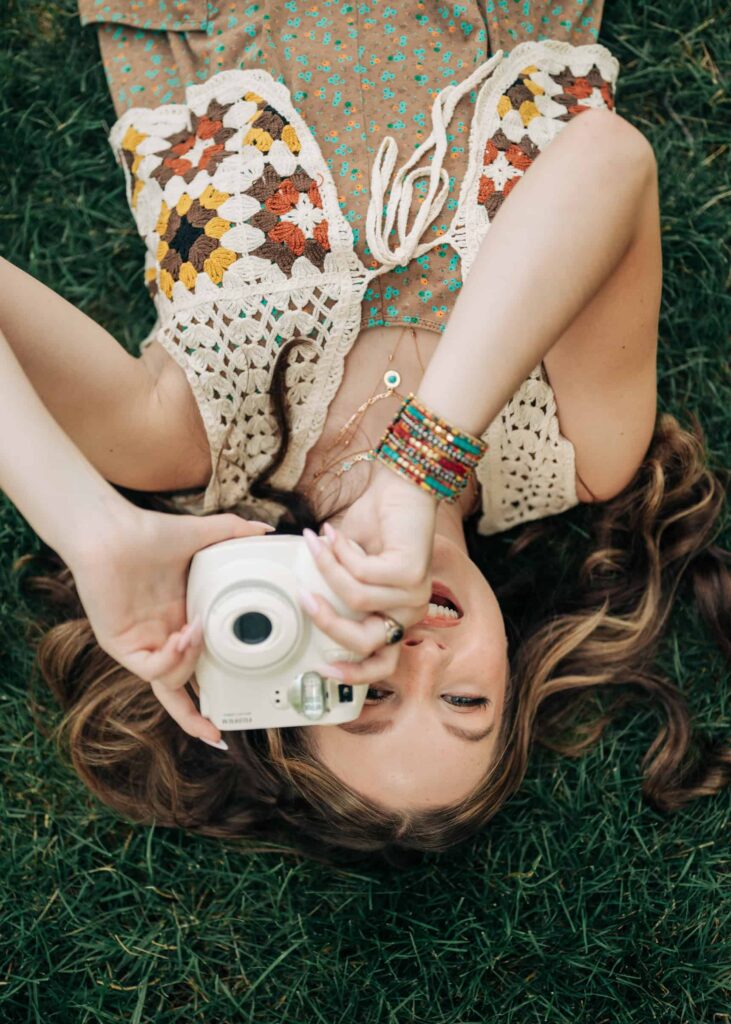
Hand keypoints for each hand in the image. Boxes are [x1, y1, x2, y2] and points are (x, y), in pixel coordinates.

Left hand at [67, 502, 273, 744]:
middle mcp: (162, 637)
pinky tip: (184, 636)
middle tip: (219, 731)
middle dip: (198, 719)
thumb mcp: (204, 535)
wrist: (113, 531)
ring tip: (199, 634)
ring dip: (190, 665)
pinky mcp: (120, 644)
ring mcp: (141, 643)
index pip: (198, 667)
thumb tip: (267, 529)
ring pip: (169, 683)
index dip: (215, 690)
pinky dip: (171, 660)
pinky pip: (150, 669)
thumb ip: (236, 533)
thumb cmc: (149, 532)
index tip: (238, 704)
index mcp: (181, 621)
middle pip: (179, 693)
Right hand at [299, 463, 436, 684]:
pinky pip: (361, 576)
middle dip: (328, 623)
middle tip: (305, 598)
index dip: (354, 674)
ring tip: (318, 544)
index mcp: (397, 615)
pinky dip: (341, 554)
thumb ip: (333, 591)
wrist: (398, 485)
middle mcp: (410, 611)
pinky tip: (337, 535)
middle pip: (366, 644)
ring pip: (356, 602)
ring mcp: (414, 594)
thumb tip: (301, 603)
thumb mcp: (345, 566)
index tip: (324, 670)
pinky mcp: (412, 573)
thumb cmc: (374, 523)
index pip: (382, 663)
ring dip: (328, 570)